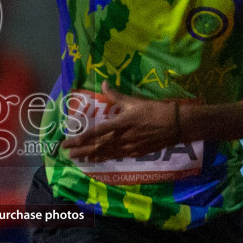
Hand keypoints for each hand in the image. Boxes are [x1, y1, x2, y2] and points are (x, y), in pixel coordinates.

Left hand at [61, 84, 177, 161]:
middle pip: (98, 146)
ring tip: (77, 158)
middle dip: (81, 149)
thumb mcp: (135, 101)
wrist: (176, 125)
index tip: (70, 141)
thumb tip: (104, 83)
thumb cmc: (155, 110)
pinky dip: (104, 158)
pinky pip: (116, 157)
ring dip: (89, 155)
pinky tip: (95, 159)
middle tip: (67, 152)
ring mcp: (129, 147)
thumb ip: (117, 95)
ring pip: (105, 153)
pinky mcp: (136, 153)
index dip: (82, 138)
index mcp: (122, 123)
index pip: (97, 132)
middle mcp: (123, 137)